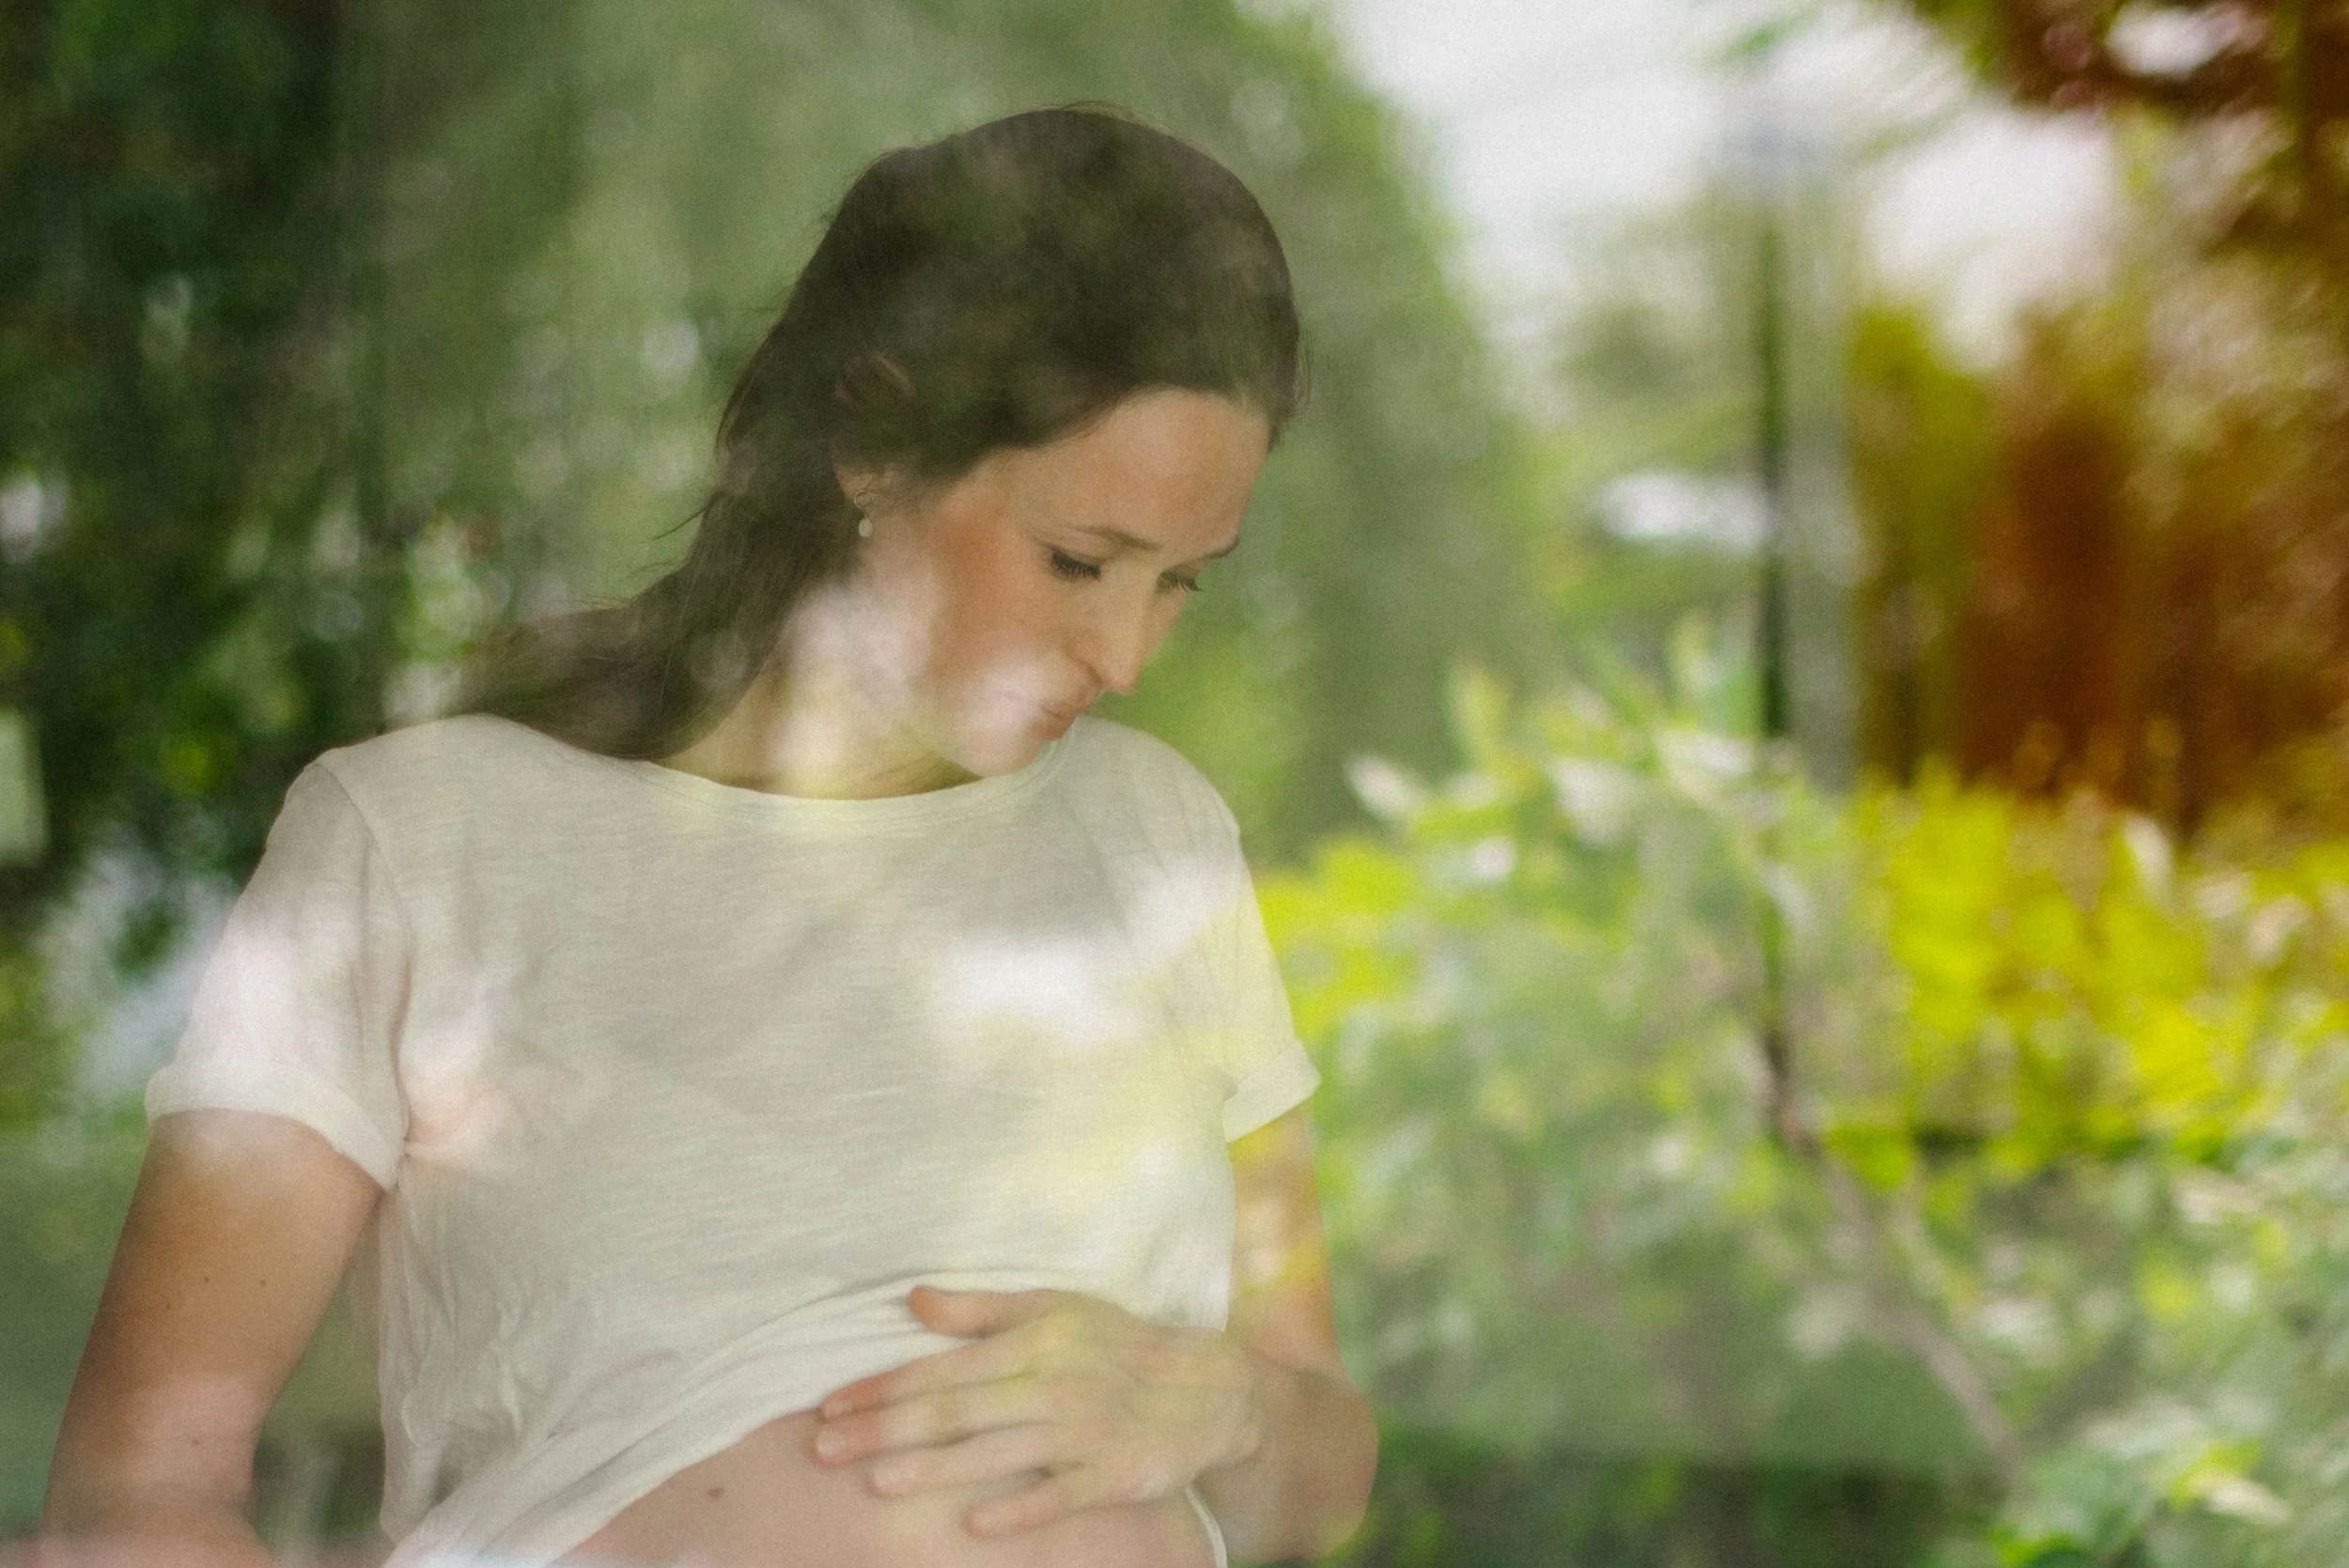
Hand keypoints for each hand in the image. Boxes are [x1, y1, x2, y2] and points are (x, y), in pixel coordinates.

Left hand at [811, 1286, 1263, 1536]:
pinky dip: (1020, 1508)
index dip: (881, 1387)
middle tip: (824, 1450)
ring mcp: (1082, 1432)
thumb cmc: (1114, 1344)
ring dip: (935, 1468)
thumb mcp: (1052, 1309)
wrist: (1204, 1388)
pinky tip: (977, 1525)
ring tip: (878, 1481)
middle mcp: (1052, 1384)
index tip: (829, 1407)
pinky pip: (1059, 1494)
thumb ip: (979, 1311)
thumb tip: (911, 1300)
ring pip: (996, 1453)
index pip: (941, 1367)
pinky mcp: (1111, 1474)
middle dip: (885, 1429)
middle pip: (955, 1411)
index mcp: (1032, 1341)